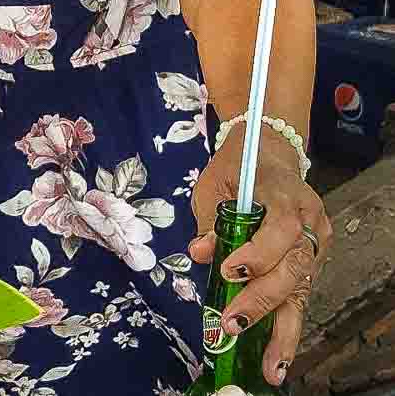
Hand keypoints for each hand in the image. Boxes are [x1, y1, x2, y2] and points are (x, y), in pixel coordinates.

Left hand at [190, 126, 331, 387]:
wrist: (267, 152)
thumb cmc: (235, 168)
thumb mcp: (213, 184)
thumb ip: (209, 219)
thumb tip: (200, 253)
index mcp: (283, 193)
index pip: (280, 227)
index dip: (258, 254)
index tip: (229, 271)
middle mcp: (308, 218)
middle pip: (295, 265)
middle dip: (264, 299)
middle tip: (234, 323)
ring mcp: (316, 238)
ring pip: (303, 287)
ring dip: (284, 326)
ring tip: (271, 364)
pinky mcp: (314, 256)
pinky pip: (301, 292)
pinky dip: (287, 322)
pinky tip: (276, 352)